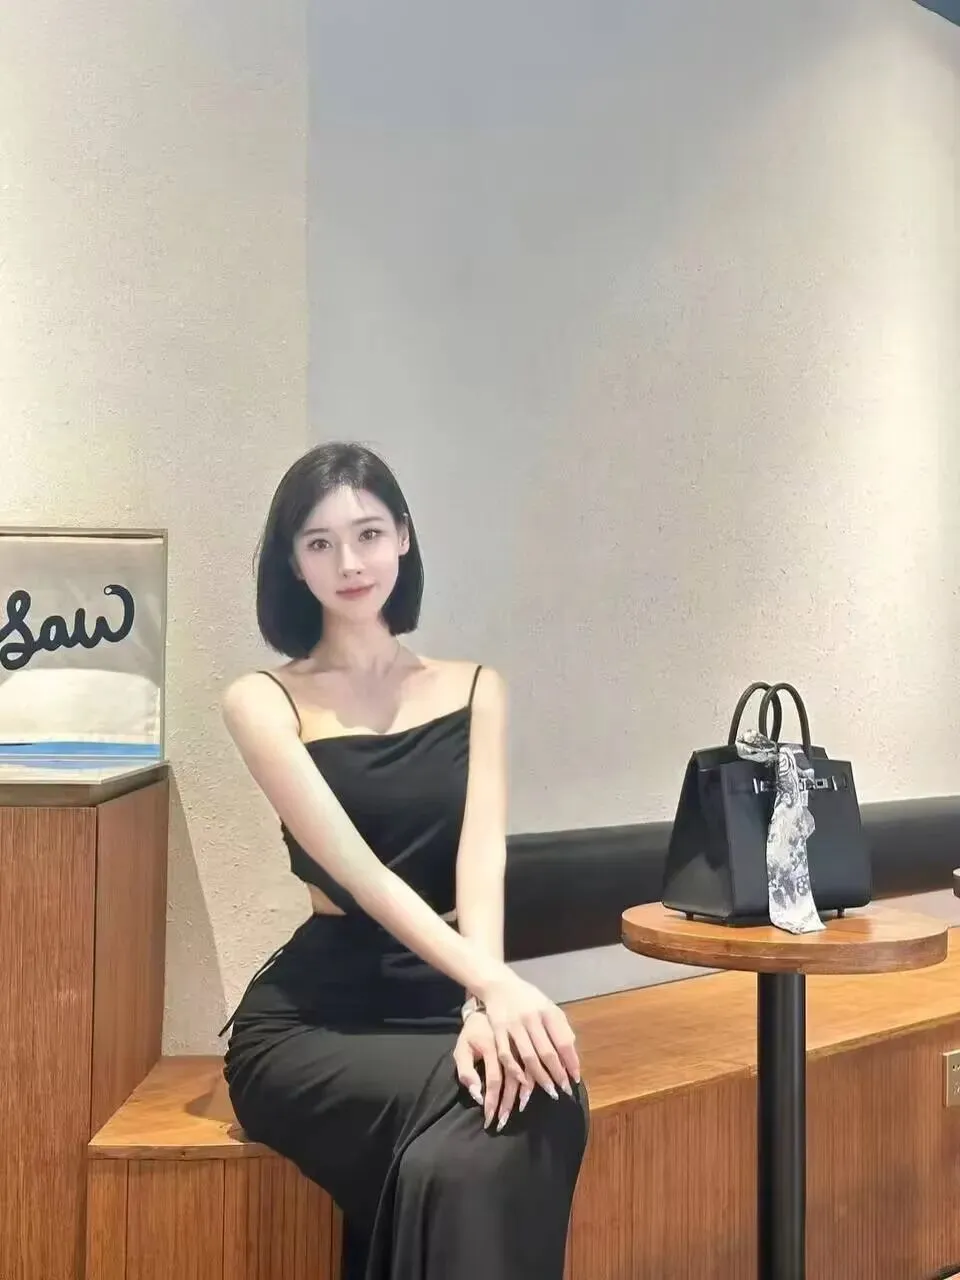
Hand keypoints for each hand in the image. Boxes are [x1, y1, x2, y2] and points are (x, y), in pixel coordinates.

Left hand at [453, 1011, 532, 1130]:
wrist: (490, 1006)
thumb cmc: (472, 1032)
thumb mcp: (462, 1048)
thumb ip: (466, 1071)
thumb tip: (478, 1096)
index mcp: (491, 1047)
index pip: (493, 1080)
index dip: (492, 1101)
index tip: (489, 1120)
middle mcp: (508, 1047)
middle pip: (511, 1082)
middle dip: (507, 1105)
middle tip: (502, 1124)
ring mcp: (520, 1046)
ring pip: (525, 1075)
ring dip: (523, 1097)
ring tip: (518, 1113)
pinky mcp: (528, 1045)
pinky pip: (534, 1068)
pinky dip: (533, 1083)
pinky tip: (531, 1096)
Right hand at [477, 970, 580, 1100]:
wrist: (499, 985)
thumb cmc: (529, 1000)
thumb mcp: (549, 1007)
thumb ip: (561, 1029)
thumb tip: (572, 1056)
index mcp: (547, 1011)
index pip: (563, 1041)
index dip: (571, 1062)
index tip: (576, 1078)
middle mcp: (531, 1018)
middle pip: (547, 1052)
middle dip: (558, 1074)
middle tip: (565, 1090)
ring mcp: (513, 1025)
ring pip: (529, 1057)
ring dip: (541, 1077)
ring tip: (551, 1091)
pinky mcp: (498, 1031)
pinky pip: (507, 1056)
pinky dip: (516, 1071)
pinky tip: (524, 1082)